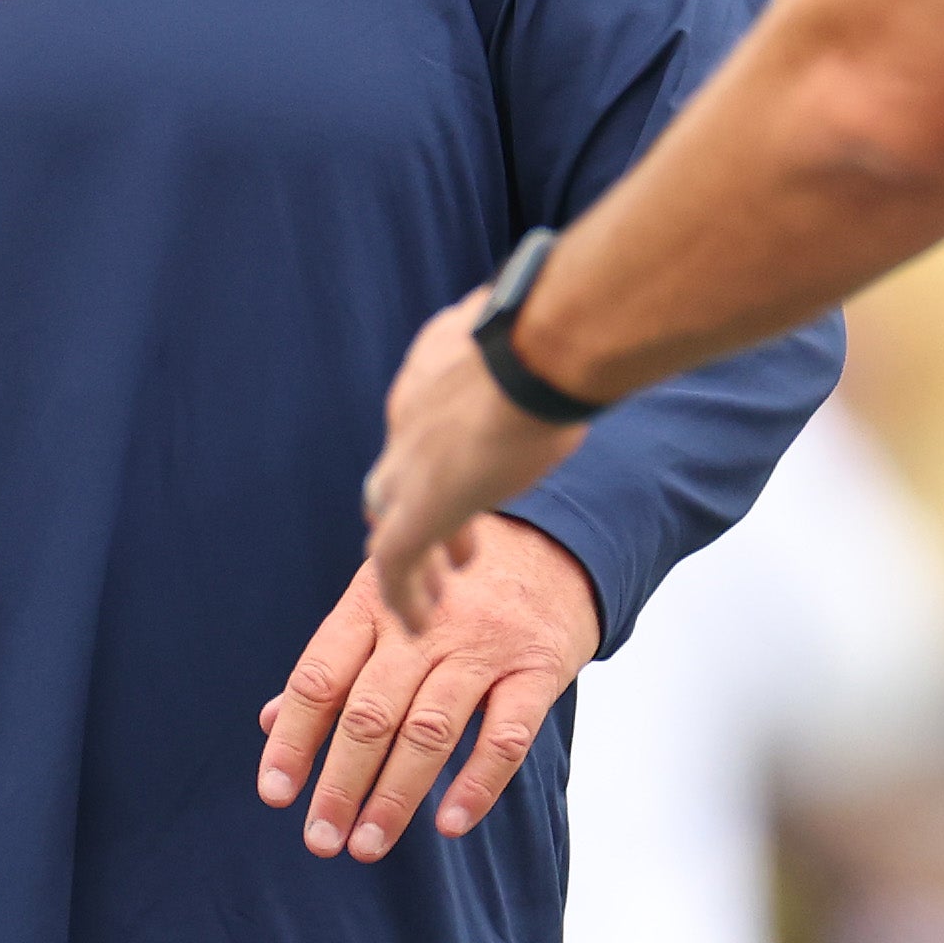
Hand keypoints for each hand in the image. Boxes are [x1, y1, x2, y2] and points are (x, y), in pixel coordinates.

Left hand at [257, 514, 599, 862]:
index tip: (275, 794)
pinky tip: (448, 824)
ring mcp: (483, 647)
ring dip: (395, 796)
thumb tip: (271, 722)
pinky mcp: (537, 669)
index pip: (320, 677)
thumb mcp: (384, 604)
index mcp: (373, 604)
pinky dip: (477, 784)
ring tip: (367, 844)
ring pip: (429, 729)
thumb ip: (333, 663)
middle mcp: (424, 625)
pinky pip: (506, 735)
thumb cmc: (449, 588)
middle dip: (340, 783)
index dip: (294, 739)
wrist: (552, 541)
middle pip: (370, 712)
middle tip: (320, 840)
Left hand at [359, 292, 583, 626]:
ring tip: (435, 596)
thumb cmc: (546, 331)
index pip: (420, 426)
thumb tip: (552, 320)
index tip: (469, 477)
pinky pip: (394, 565)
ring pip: (391, 525)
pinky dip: (402, 595)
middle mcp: (408, 421)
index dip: (440, 458)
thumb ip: (527, 336)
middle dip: (418, 511)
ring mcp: (408, 466)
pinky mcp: (417, 510)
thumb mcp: (529, 327)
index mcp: (430, 376)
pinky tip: (419, 622)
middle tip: (450, 546)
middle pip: (393, 478)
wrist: (533, 351)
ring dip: (414, 561)